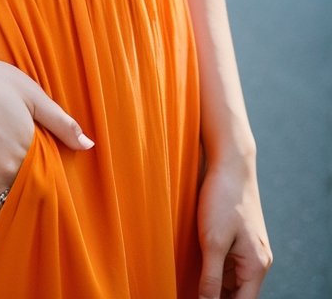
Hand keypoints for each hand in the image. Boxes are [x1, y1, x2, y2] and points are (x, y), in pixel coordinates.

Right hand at [0, 52, 92, 230]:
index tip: (53, 185)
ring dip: (16, 207)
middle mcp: (8, 169)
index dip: (51, 182)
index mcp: (28, 148)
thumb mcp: (33, 95)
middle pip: (29, 193)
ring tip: (20, 208)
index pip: (48, 178)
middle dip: (34, 194)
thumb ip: (62, 123)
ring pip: (8, 205)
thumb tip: (88, 144)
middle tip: (37, 196)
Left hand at [197, 157, 272, 297]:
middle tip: (189, 293)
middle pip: (237, 295)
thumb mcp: (213, 241)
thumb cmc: (223, 197)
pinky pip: (227, 264)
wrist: (230, 161)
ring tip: (189, 284)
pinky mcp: (239, 239)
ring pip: (231, 281)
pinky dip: (214, 270)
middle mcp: (257, 261)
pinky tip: (195, 268)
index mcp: (256, 266)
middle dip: (215, 297)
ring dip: (213, 285)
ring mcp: (249, 250)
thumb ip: (211, 278)